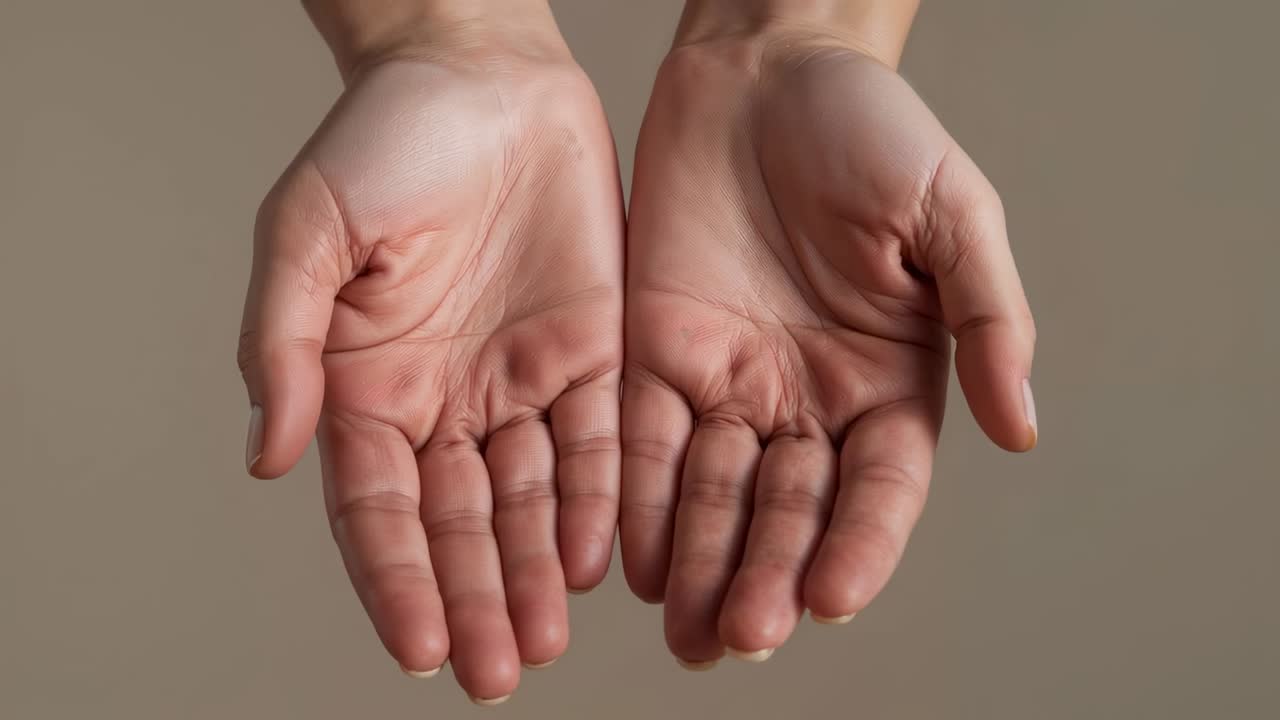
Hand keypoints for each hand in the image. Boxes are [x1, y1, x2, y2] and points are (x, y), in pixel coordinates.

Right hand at [237, 7, 623, 702]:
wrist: (484, 73)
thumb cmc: (383, 138)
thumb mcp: (308, 230)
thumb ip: (285, 343)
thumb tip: (269, 456)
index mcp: (369, 382)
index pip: (379, 507)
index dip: (397, 579)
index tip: (419, 650)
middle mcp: (447, 397)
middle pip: (461, 522)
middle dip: (476, 599)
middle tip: (497, 673)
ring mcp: (522, 378)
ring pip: (532, 498)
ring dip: (538, 570)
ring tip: (548, 639)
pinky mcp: (592, 350)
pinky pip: (599, 439)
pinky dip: (599, 498)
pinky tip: (599, 556)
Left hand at [621, 19, 1035, 664]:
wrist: (763, 67)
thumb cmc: (870, 127)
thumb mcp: (951, 211)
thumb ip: (987, 317)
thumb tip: (1022, 429)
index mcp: (888, 378)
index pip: (880, 487)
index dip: (860, 544)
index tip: (830, 597)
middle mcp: (807, 397)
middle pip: (790, 507)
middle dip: (766, 572)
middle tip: (739, 634)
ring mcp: (729, 380)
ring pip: (715, 492)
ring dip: (701, 562)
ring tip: (685, 629)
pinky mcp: (656, 353)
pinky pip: (645, 438)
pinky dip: (641, 499)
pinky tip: (632, 560)